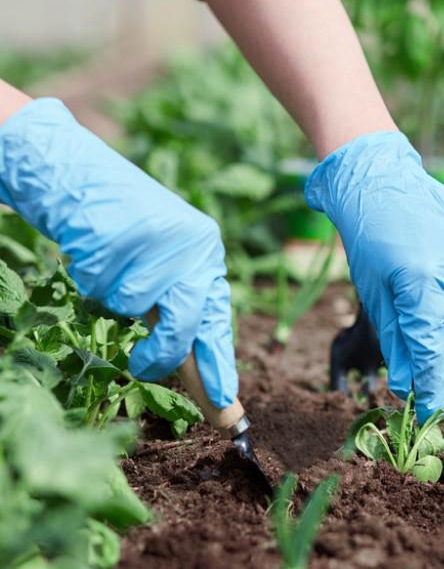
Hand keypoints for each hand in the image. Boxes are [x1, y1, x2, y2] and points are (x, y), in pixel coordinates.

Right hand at [0, 98, 237, 407]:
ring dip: (114, 297)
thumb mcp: (162, 266)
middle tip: (142, 368)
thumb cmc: (121, 231)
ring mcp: (162, 239)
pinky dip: (93, 277)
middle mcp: (196, 245)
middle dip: (163, 353)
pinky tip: (95, 249)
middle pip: (186, 321)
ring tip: (111, 265)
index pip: (217, 320)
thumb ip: (179, 308)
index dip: (218, 365)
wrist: (79, 177)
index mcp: (208, 255)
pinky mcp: (126, 233)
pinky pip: (104, 284)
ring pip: (137, 304)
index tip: (225, 405)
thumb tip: (190, 368)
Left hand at [306, 131, 443, 421]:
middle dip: (441, 350)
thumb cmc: (368, 240)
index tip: (428, 410)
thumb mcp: (374, 295)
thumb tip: (409, 385)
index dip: (432, 386)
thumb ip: (397, 341)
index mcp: (419, 285)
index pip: (433, 352)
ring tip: (428, 292)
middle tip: (426, 358)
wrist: (379, 179)